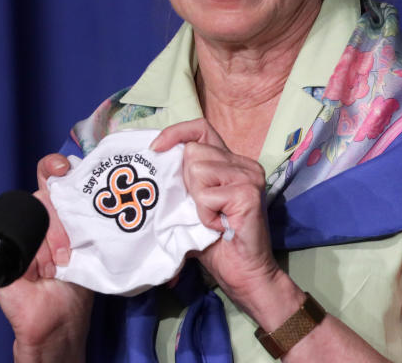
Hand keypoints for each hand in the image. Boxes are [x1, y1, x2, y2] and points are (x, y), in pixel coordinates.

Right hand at [0, 154, 92, 360]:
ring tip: (62, 263)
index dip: (54, 166)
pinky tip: (46, 270)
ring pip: (34, 216)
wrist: (60, 317)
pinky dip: (38, 257)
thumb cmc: (79, 280)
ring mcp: (16, 234)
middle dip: (64, 219)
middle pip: (44, 195)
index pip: (49, 175)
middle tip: (72, 248)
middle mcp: (34, 218)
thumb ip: (89, 217)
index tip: (64, 168)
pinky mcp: (3, 253)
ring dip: (54, 241)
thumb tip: (101, 192)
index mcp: (55, 211)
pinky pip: (20, 242)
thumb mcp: (90, 243)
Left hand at [151, 120, 287, 316]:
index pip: (201, 129)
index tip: (155, 150)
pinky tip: (218, 225)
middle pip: (194, 152)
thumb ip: (181, 182)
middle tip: (200, 208)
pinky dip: (205, 214)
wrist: (244, 273)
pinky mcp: (249, 192)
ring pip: (198, 170)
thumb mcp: (192, 205)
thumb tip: (152, 161)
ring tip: (211, 218)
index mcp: (232, 162)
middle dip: (186, 182)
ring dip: (196, 201)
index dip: (176, 133)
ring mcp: (249, 176)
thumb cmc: (215, 242)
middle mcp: (244, 164)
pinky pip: (207, 195)